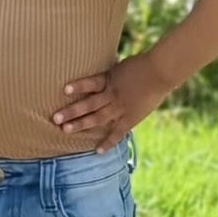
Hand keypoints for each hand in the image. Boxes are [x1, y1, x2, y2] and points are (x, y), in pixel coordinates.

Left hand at [52, 53, 170, 151]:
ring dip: (81, 125)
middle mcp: (112, 95)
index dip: (78, 86)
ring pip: (97, 118)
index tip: (64, 90)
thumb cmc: (142, 65)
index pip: (90, 83)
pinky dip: (108, 142)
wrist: (161, 73)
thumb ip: (109, 73)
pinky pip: (117, 133)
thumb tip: (99, 70)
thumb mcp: (121, 66)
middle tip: (56, 118)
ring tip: (66, 130)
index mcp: (109, 80)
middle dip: (71, 112)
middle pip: (88, 105)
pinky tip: (98, 151)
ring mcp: (120, 108)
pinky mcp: (130, 118)